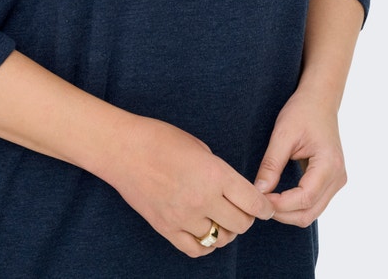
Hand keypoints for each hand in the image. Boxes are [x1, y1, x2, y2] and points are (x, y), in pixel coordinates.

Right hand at [106, 116, 273, 257]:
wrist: (122, 149)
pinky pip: (196, 249)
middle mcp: (203, 199)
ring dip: (225, 230)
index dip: (264, 207)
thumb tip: (232, 190)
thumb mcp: (198, 146)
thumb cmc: (159, 139)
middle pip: (241, 225)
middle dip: (246, 218)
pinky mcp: (166, 228)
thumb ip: (219, 171)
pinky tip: (203, 230)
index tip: (265, 208)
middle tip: (242, 210)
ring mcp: (184, 217)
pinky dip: (205, 243)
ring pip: (220, 239)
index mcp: (214, 173)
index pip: (253, 202)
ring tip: (220, 218)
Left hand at [254, 88, 346, 226]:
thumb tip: (259, 191)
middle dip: (283, 213)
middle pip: (309, 211)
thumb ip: (272, 164)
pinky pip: (314, 202)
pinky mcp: (331, 181)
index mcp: (329, 165)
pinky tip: (278, 195)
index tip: (259, 199)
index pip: (305, 198)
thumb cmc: (302, 111)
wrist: (320, 100)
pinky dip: (295, 205)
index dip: (281, 204)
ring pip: (312, 211)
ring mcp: (337, 181)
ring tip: (266, 200)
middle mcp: (338, 177)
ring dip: (288, 212)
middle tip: (258, 203)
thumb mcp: (283, 134)